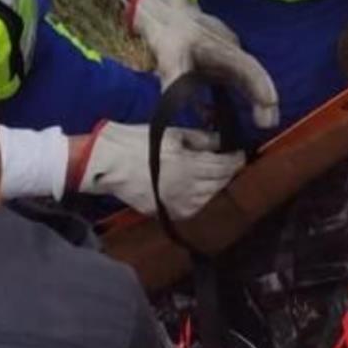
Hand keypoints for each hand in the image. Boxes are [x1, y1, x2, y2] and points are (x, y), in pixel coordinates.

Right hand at [71, 121, 243, 219]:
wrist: (107, 164)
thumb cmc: (139, 142)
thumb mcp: (175, 134)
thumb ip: (203, 139)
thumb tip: (223, 141)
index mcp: (189, 166)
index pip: (225, 167)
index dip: (236, 159)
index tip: (240, 152)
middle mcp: (186, 190)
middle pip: (220, 183)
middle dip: (228, 171)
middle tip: (229, 161)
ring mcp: (176, 204)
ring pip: (209, 198)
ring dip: (215, 185)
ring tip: (215, 173)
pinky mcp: (166, 213)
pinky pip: (192, 208)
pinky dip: (200, 198)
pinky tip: (198, 188)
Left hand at [130, 0, 279, 129]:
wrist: (164, 12)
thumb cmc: (170, 31)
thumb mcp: (170, 56)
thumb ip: (175, 80)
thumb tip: (173, 107)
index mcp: (225, 50)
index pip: (251, 70)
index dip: (262, 89)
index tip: (270, 107)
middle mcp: (231, 53)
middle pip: (254, 77)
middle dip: (264, 99)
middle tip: (269, 124)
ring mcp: (225, 57)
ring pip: (244, 80)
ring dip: (252, 99)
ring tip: (259, 120)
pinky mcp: (216, 62)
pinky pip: (230, 81)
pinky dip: (232, 97)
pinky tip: (217, 115)